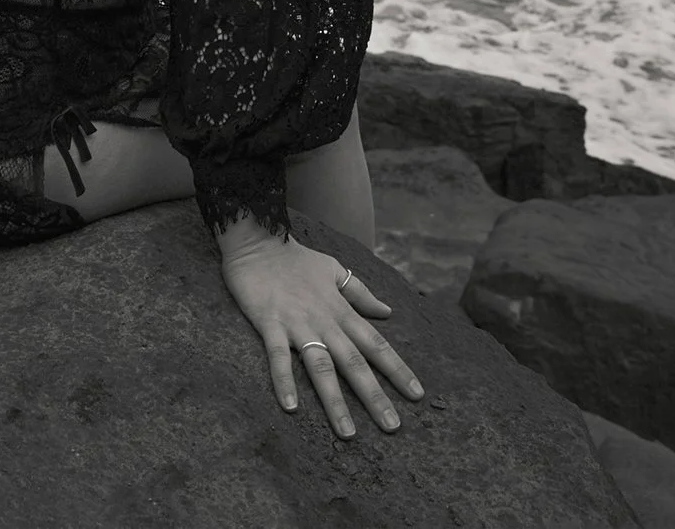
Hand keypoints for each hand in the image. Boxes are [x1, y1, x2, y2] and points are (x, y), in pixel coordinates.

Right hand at [220, 235, 423, 437]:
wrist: (258, 241)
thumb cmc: (297, 258)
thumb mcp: (334, 270)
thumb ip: (360, 292)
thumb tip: (387, 312)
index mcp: (340, 310)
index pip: (375, 343)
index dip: (397, 369)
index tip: (417, 395)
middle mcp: (324, 321)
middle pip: (354, 363)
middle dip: (374, 396)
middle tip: (393, 427)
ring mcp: (297, 324)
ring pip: (321, 367)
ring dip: (335, 401)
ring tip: (347, 433)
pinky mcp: (270, 324)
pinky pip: (278, 356)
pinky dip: (284, 380)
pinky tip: (291, 407)